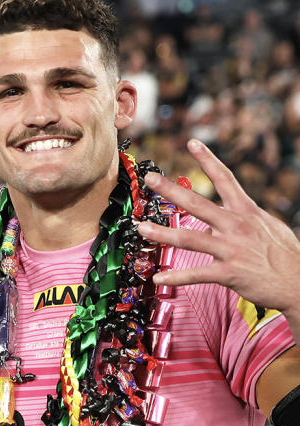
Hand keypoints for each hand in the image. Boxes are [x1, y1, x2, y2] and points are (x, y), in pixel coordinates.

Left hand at [137, 138, 299, 316]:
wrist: (299, 282)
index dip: (208, 159)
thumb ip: (246, 216)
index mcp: (246, 211)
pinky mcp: (229, 272)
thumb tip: (235, 207)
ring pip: (190, 238)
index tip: (191, 143)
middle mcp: (236, 226)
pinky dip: (176, 277)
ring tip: (141, 229)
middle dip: (171, 191)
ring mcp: (231, 249)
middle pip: (198, 204)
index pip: (225, 178)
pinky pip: (197, 274)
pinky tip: (158, 278)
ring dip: (162, 234)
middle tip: (150, 179)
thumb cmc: (283, 254)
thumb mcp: (268, 226)